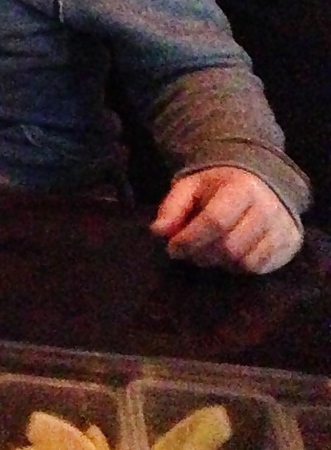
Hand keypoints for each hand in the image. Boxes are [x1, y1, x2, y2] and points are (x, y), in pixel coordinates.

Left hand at [150, 167, 302, 273]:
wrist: (259, 180)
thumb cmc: (219, 186)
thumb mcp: (190, 186)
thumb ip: (172, 206)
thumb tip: (158, 231)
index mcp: (243, 188)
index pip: (215, 221)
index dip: (190, 239)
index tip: (173, 247)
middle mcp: (268, 209)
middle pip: (229, 247)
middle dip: (201, 254)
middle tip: (188, 251)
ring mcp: (282, 228)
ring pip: (244, 262)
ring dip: (218, 263)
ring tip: (208, 250)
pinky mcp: (290, 245)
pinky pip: (259, 269)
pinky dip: (237, 267)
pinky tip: (228, 254)